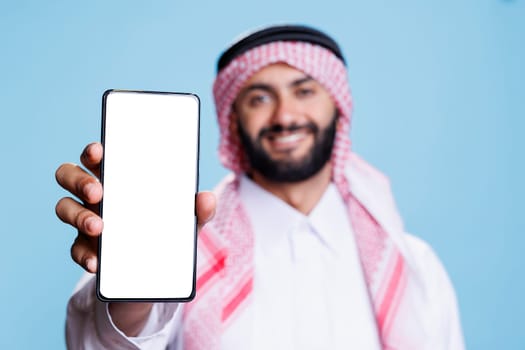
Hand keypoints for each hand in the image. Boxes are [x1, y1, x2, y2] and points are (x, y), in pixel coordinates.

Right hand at [55, 142, 215, 272]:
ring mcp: (86, 219)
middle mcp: (96, 194)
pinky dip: (84, 255)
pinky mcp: (85, 248)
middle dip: (80, 180)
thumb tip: (207, 199)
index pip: (97, 156)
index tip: (99, 150)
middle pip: (70, 175)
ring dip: (78, 216)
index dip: (93, 150)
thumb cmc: (167, 227)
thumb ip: (199, 209)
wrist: (156, 269)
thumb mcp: (186, 219)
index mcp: (118, 177)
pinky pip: (75, 249)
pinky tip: (97, 263)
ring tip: (99, 228)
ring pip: (64, 208)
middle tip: (98, 192)